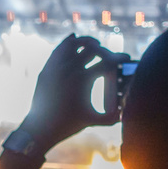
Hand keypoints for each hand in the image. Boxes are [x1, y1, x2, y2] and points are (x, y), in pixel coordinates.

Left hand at [19, 35, 127, 149]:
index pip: (107, 62)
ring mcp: (56, 67)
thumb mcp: (92, 121)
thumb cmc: (68, 125)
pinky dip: (68, 43)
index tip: (126, 57)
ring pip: (73, 44)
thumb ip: (111, 117)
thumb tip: (126, 114)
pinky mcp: (47, 69)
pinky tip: (73, 40)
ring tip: (94, 44)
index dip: (119, 58)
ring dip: (86, 41)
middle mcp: (70, 69)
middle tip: (110, 56)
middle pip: (92, 49)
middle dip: (104, 51)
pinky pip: (58, 49)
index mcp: (84, 79)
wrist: (41, 128)